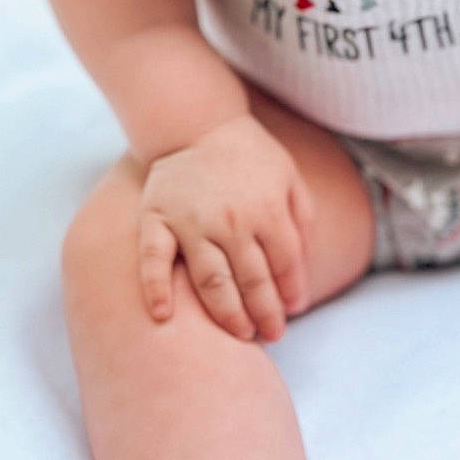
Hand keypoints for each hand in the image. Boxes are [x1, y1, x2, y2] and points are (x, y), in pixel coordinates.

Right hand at [137, 114, 313, 340]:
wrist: (198, 124)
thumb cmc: (249, 154)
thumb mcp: (289, 176)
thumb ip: (302, 217)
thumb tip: (305, 263)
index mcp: (268, 209)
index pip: (286, 264)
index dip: (291, 291)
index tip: (293, 311)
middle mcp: (233, 220)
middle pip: (253, 280)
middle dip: (265, 313)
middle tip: (272, 335)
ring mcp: (192, 222)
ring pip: (212, 280)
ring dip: (227, 313)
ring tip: (240, 334)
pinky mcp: (157, 219)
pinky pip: (154, 260)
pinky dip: (156, 289)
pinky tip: (164, 316)